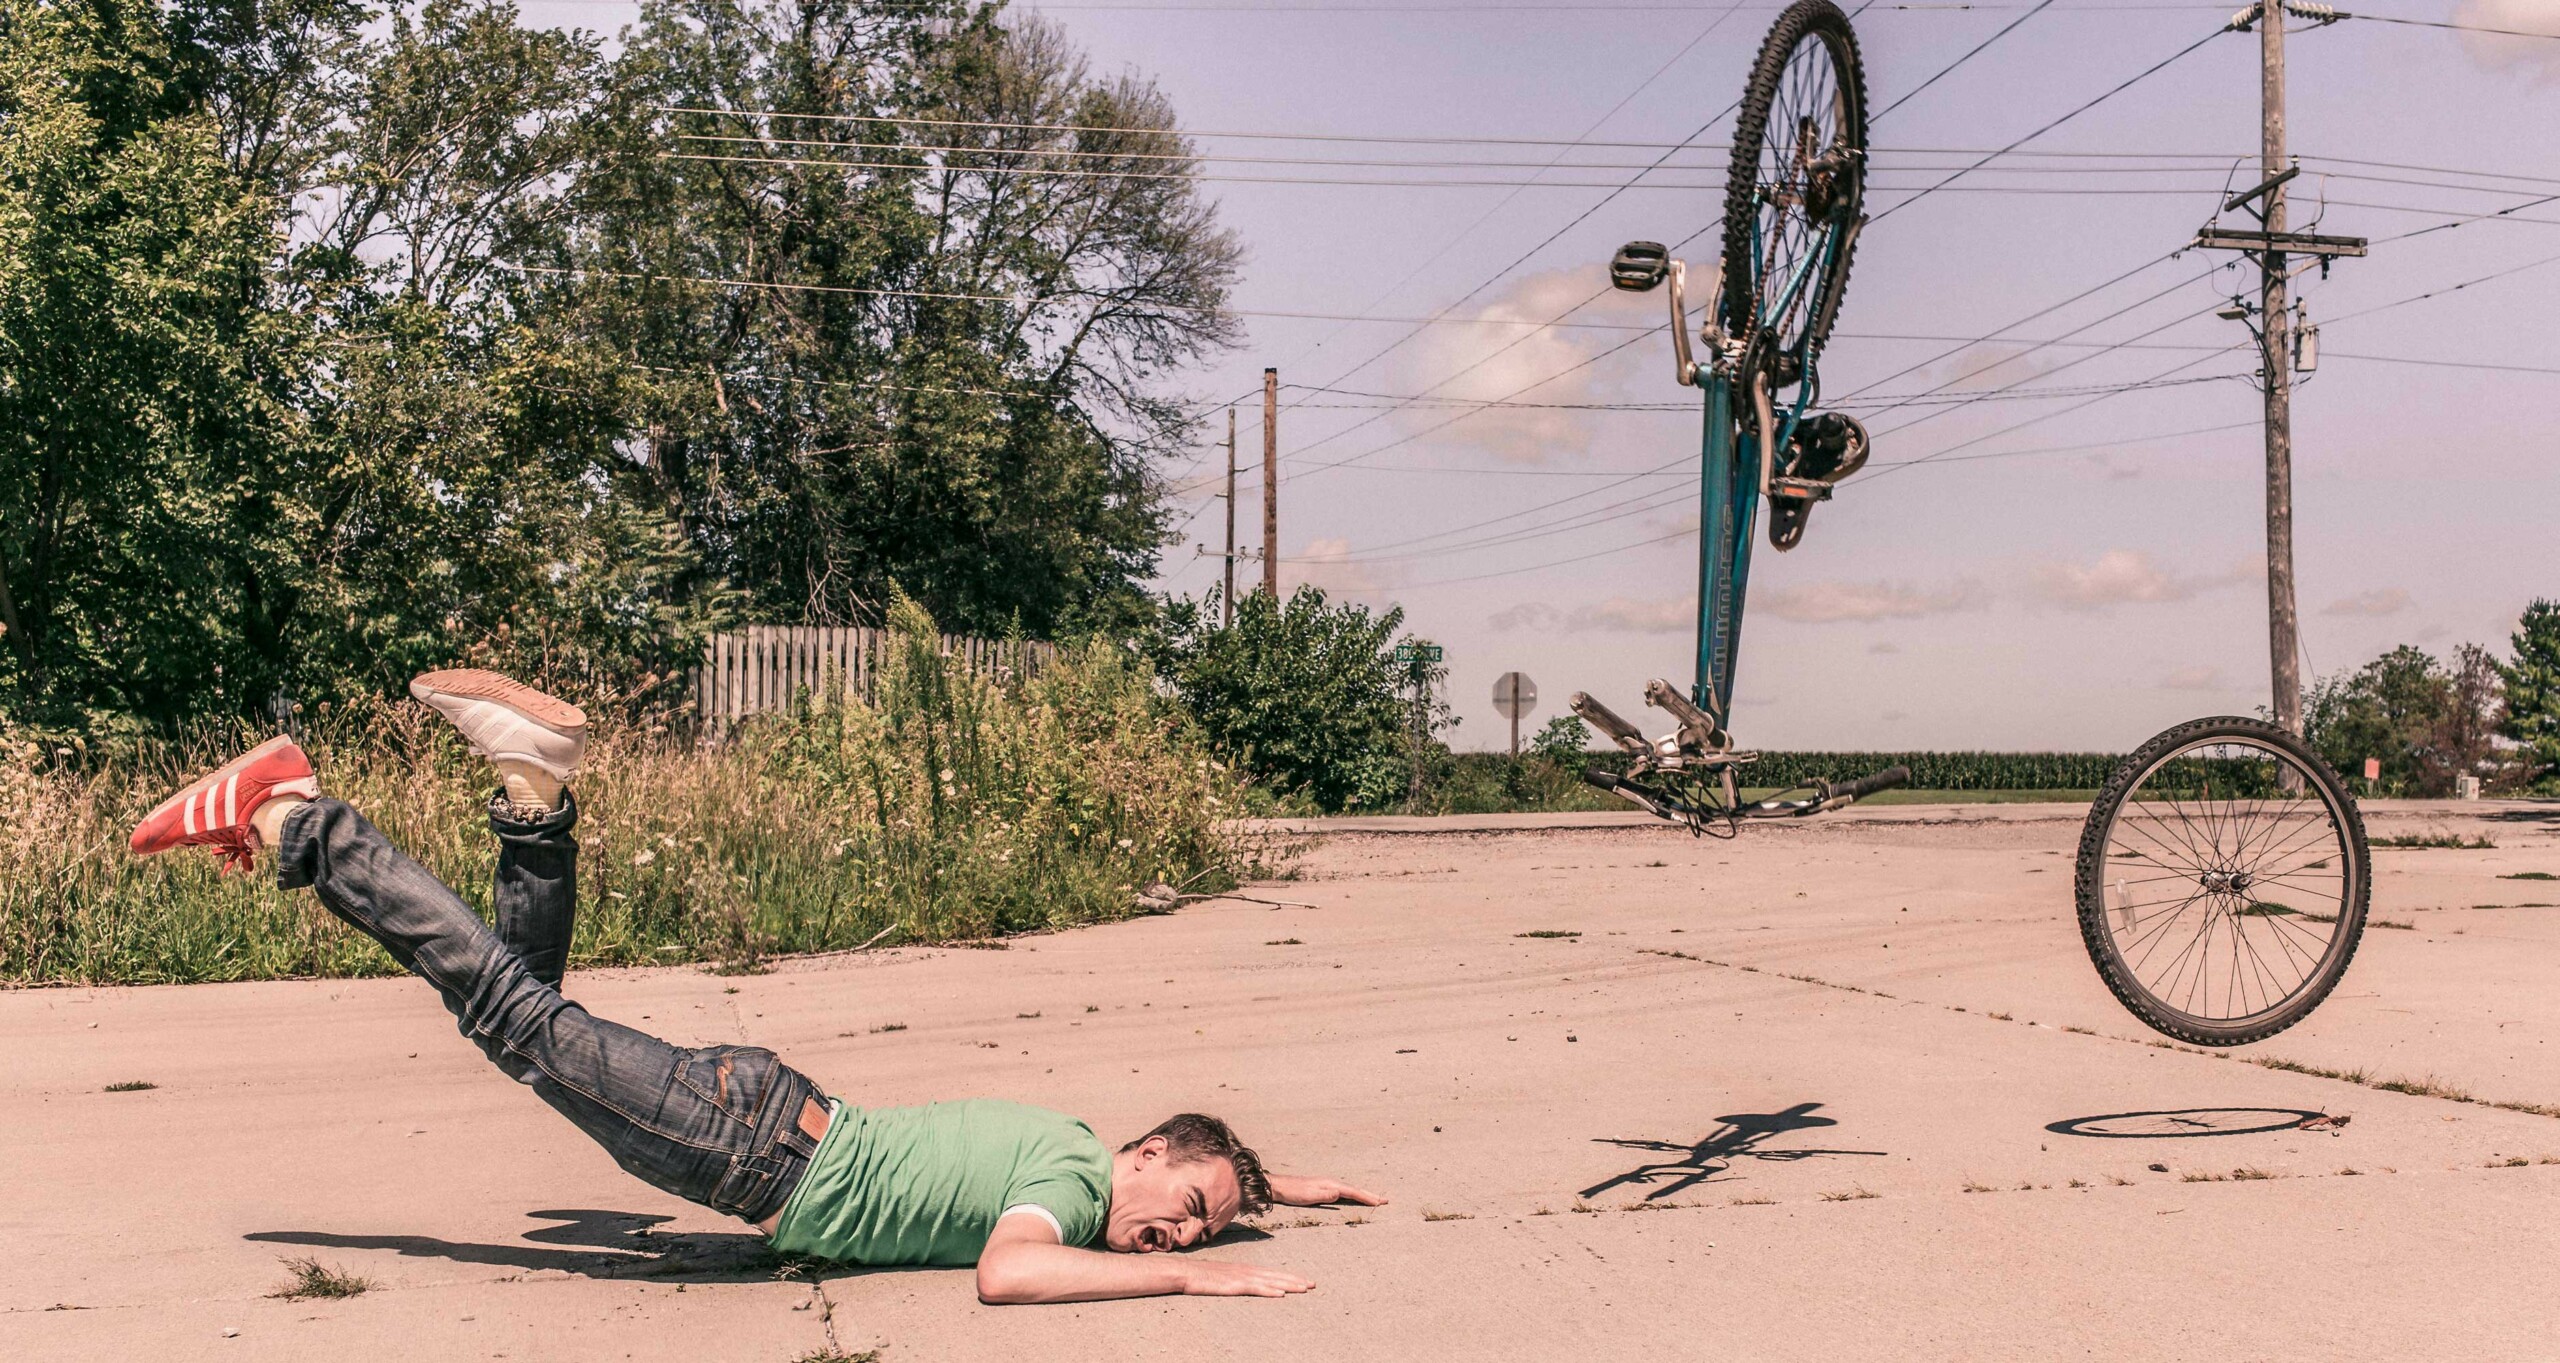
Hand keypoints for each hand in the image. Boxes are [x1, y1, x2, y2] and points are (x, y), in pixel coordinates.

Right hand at [1179, 1260, 1314, 1297]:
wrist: (1183, 1272)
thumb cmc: (1199, 1276)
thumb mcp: (1221, 1278)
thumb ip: (1234, 1281)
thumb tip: (1243, 1286)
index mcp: (1244, 1269)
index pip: (1271, 1272)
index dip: (1289, 1275)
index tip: (1304, 1279)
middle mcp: (1246, 1270)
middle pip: (1275, 1275)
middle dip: (1295, 1279)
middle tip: (1313, 1284)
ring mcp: (1240, 1277)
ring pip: (1269, 1281)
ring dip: (1288, 1284)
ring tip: (1304, 1288)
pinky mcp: (1232, 1285)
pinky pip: (1254, 1288)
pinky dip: (1268, 1290)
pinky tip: (1280, 1294)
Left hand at [1268, 1173, 1389, 1207]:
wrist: (1280, 1186)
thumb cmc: (1294, 1192)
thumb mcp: (1309, 1196)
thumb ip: (1325, 1195)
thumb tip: (1340, 1194)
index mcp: (1331, 1184)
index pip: (1353, 1192)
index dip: (1367, 1197)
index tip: (1380, 1202)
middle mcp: (1332, 1183)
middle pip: (1355, 1189)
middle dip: (1370, 1194)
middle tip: (1385, 1200)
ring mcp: (1328, 1185)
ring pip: (1350, 1190)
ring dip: (1363, 1194)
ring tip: (1374, 1198)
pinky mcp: (1324, 1189)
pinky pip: (1344, 1192)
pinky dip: (1354, 1195)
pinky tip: (1354, 1197)